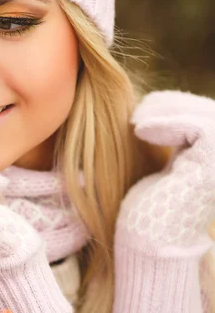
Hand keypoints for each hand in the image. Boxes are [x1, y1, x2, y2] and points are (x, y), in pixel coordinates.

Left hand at [116, 91, 214, 252]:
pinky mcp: (210, 170)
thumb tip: (158, 104)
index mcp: (214, 159)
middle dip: (173, 103)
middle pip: (210, 111)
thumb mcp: (164, 165)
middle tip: (138, 111)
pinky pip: (198, 128)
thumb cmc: (148, 207)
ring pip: (207, 115)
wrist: (145, 241)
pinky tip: (141, 132)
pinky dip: (167, 123)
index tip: (143, 110)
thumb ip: (174, 140)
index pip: (207, 115)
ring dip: (167, 110)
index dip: (178, 104)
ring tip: (137, 122)